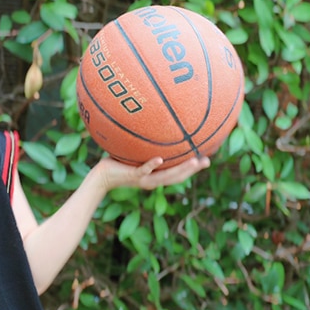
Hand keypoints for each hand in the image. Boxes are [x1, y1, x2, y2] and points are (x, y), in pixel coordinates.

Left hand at [95, 155, 209, 191]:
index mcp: (156, 176)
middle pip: (177, 176)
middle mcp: (152, 180)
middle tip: (208, 161)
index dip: (193, 168)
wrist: (101, 177)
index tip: (208, 159)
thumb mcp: (135, 154)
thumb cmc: (118, 164)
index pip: (178, 173)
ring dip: (181, 169)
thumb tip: (154, 129)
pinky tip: (160, 159)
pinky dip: (152, 165)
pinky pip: (143, 170)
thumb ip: (146, 145)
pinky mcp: (132, 175)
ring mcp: (143, 178)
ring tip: (195, 161)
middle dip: (193, 170)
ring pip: (165, 176)